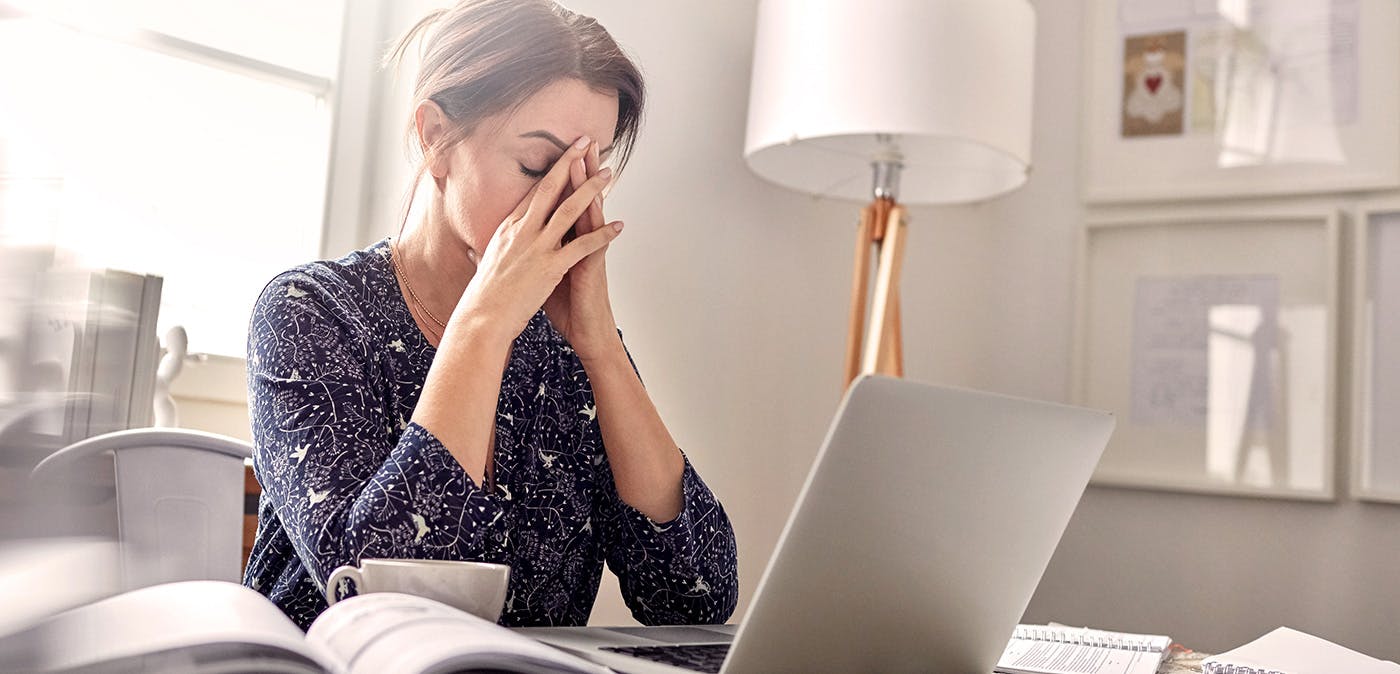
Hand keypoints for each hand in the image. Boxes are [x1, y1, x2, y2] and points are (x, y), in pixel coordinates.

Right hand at [450, 137, 621, 345]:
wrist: (481, 318)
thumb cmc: (483, 297)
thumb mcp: (483, 267)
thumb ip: (482, 255)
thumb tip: (472, 251)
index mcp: (508, 229)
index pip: (532, 193)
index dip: (550, 171)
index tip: (563, 154)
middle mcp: (521, 231)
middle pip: (549, 188)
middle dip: (569, 162)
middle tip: (585, 140)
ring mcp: (536, 247)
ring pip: (569, 210)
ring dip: (591, 189)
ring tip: (608, 172)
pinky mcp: (550, 267)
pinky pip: (582, 246)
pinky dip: (602, 234)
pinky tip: (619, 225)